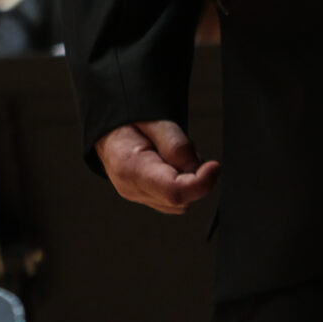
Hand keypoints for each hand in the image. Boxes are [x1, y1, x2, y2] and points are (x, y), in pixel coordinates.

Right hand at [96, 120, 219, 214]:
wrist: (107, 128)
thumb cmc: (126, 121)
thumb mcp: (152, 119)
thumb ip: (176, 144)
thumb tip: (196, 168)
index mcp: (130, 168)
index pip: (173, 191)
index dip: (200, 183)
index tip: (214, 167)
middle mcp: (132, 188)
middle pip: (181, 199)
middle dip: (193, 177)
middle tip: (182, 149)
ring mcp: (138, 196)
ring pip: (181, 202)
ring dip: (186, 181)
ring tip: (170, 154)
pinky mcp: (146, 198)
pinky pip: (174, 200)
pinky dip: (180, 184)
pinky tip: (168, 165)